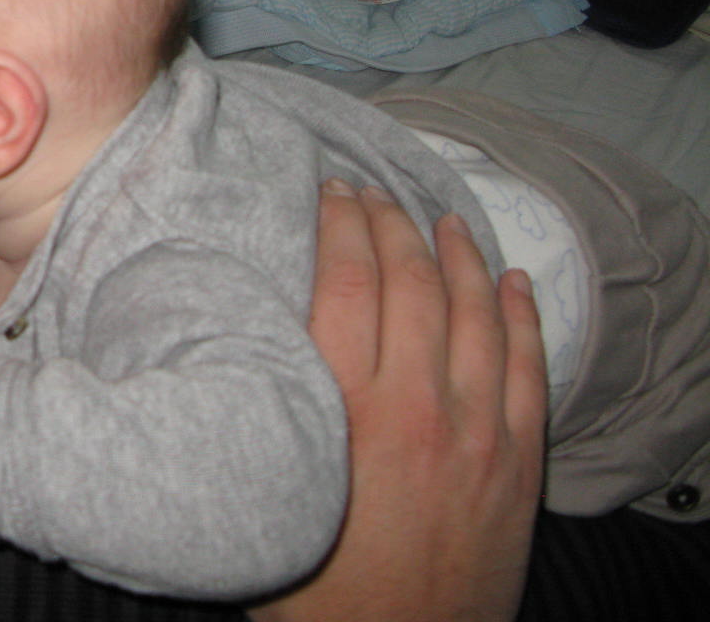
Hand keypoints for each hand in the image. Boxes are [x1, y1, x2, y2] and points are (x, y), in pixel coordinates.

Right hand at [250, 183, 546, 621]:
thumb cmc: (310, 580)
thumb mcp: (263, 478)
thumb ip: (263, 399)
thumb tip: (247, 327)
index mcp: (343, 405)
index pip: (347, 278)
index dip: (340, 223)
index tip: (330, 194)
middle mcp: (414, 403)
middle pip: (409, 280)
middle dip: (389, 223)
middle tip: (371, 194)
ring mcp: (476, 429)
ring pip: (474, 311)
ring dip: (457, 254)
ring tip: (440, 219)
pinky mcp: (515, 462)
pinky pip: (527, 367)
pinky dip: (521, 315)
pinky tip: (511, 281)